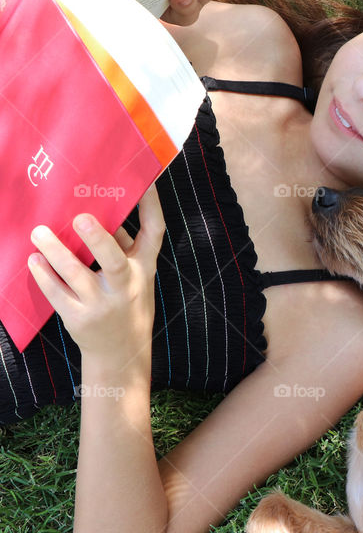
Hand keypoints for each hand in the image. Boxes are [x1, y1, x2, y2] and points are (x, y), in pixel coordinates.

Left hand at [27, 185, 164, 373]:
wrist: (121, 351)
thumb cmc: (127, 303)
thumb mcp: (136, 276)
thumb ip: (124, 248)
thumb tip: (103, 215)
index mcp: (143, 269)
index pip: (154, 235)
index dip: (152, 208)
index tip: (145, 184)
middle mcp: (125, 286)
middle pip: (114, 262)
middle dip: (98, 240)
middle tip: (81, 218)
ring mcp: (101, 304)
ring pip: (77, 276)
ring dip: (56, 253)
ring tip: (39, 233)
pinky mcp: (79, 318)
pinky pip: (57, 294)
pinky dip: (44, 276)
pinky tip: (34, 260)